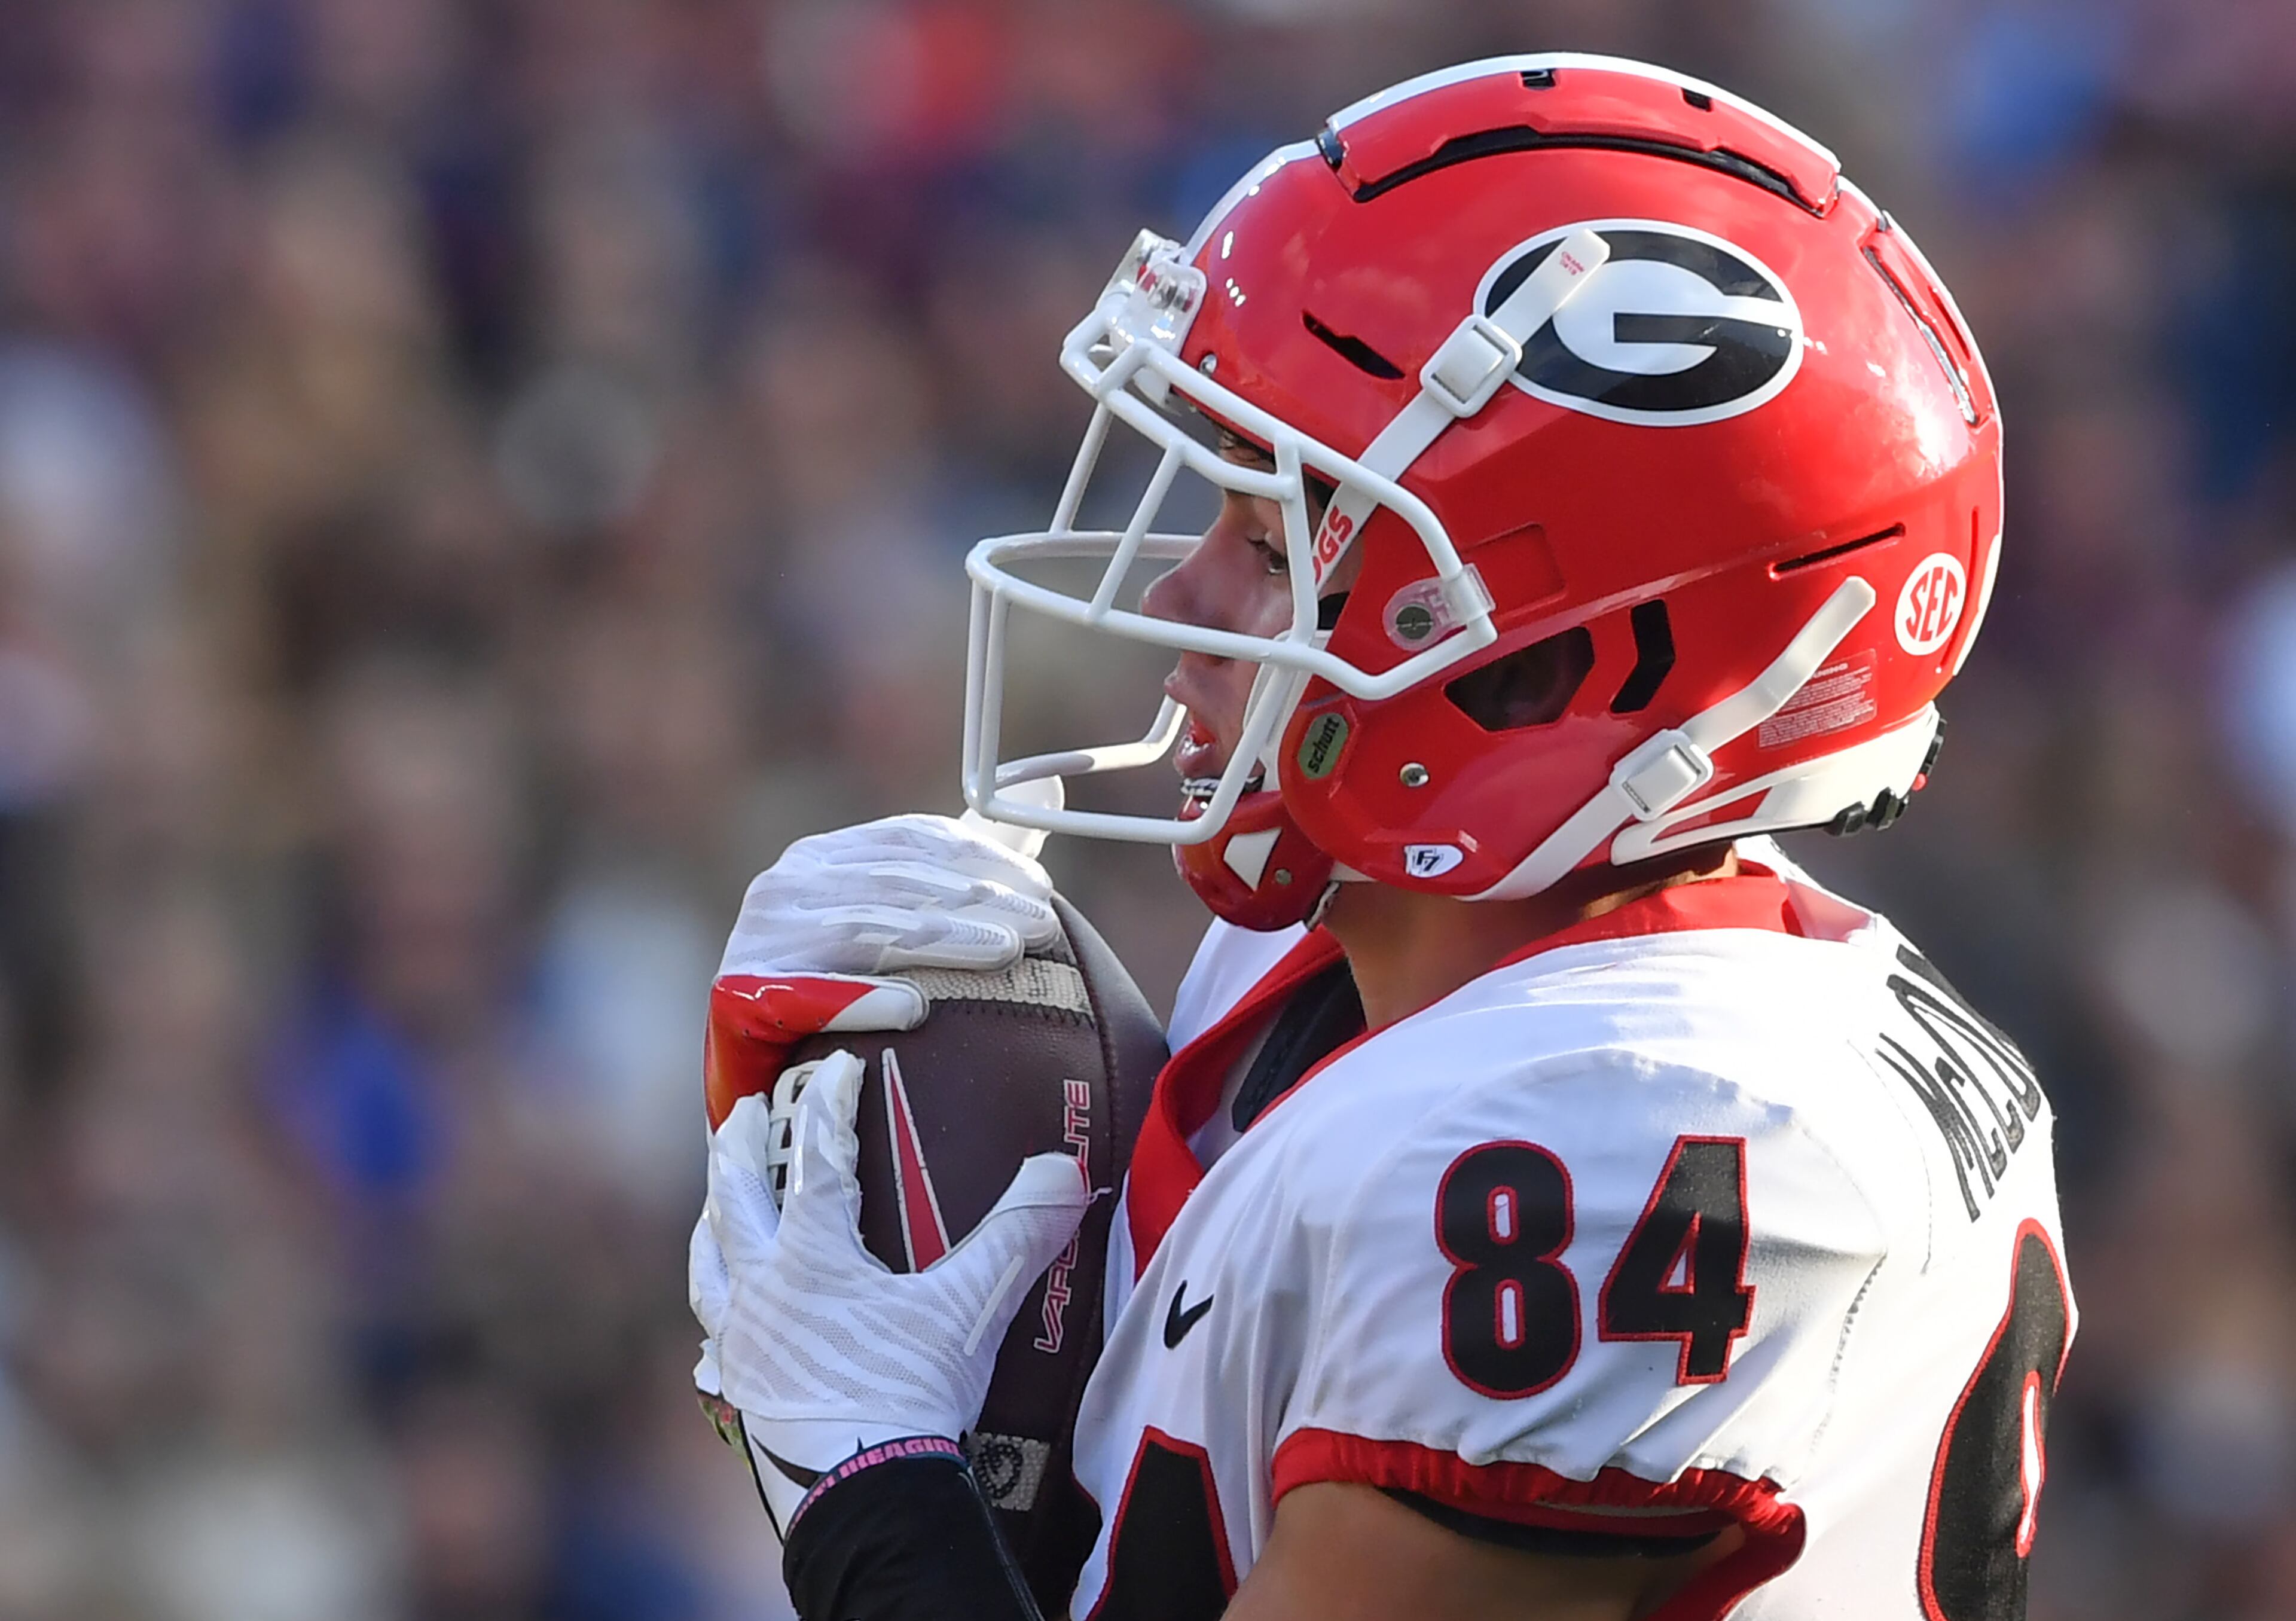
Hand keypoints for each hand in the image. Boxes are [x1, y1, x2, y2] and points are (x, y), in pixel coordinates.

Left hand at [690, 1048, 1088, 1534]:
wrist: (863, 1499)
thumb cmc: (911, 1396)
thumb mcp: (971, 1310)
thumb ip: (1018, 1235)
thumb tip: (1065, 1172)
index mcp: (810, 1256)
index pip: (818, 1158)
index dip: (830, 1105)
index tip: (836, 1066)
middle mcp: (761, 1290)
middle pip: (736, 1197)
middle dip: (740, 1145)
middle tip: (744, 1109)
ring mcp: (742, 1343)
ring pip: (709, 1264)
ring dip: (716, 1222)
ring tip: (719, 1204)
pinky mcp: (740, 1390)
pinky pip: (714, 1339)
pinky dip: (718, 1315)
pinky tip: (724, 1325)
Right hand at [706, 811, 1060, 1128]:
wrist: (763, 1077)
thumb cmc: (842, 989)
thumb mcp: (900, 916)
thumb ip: (970, 861)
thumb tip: (1049, 787)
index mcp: (822, 856)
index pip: (910, 838)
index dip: (981, 857)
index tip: (1042, 886)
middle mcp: (785, 886)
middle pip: (895, 883)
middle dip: (976, 901)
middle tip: (1041, 925)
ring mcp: (758, 940)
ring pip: (865, 932)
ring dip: (942, 940)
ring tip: (1006, 954)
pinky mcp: (738, 998)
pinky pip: (807, 997)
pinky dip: (861, 1000)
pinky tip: (916, 1011)